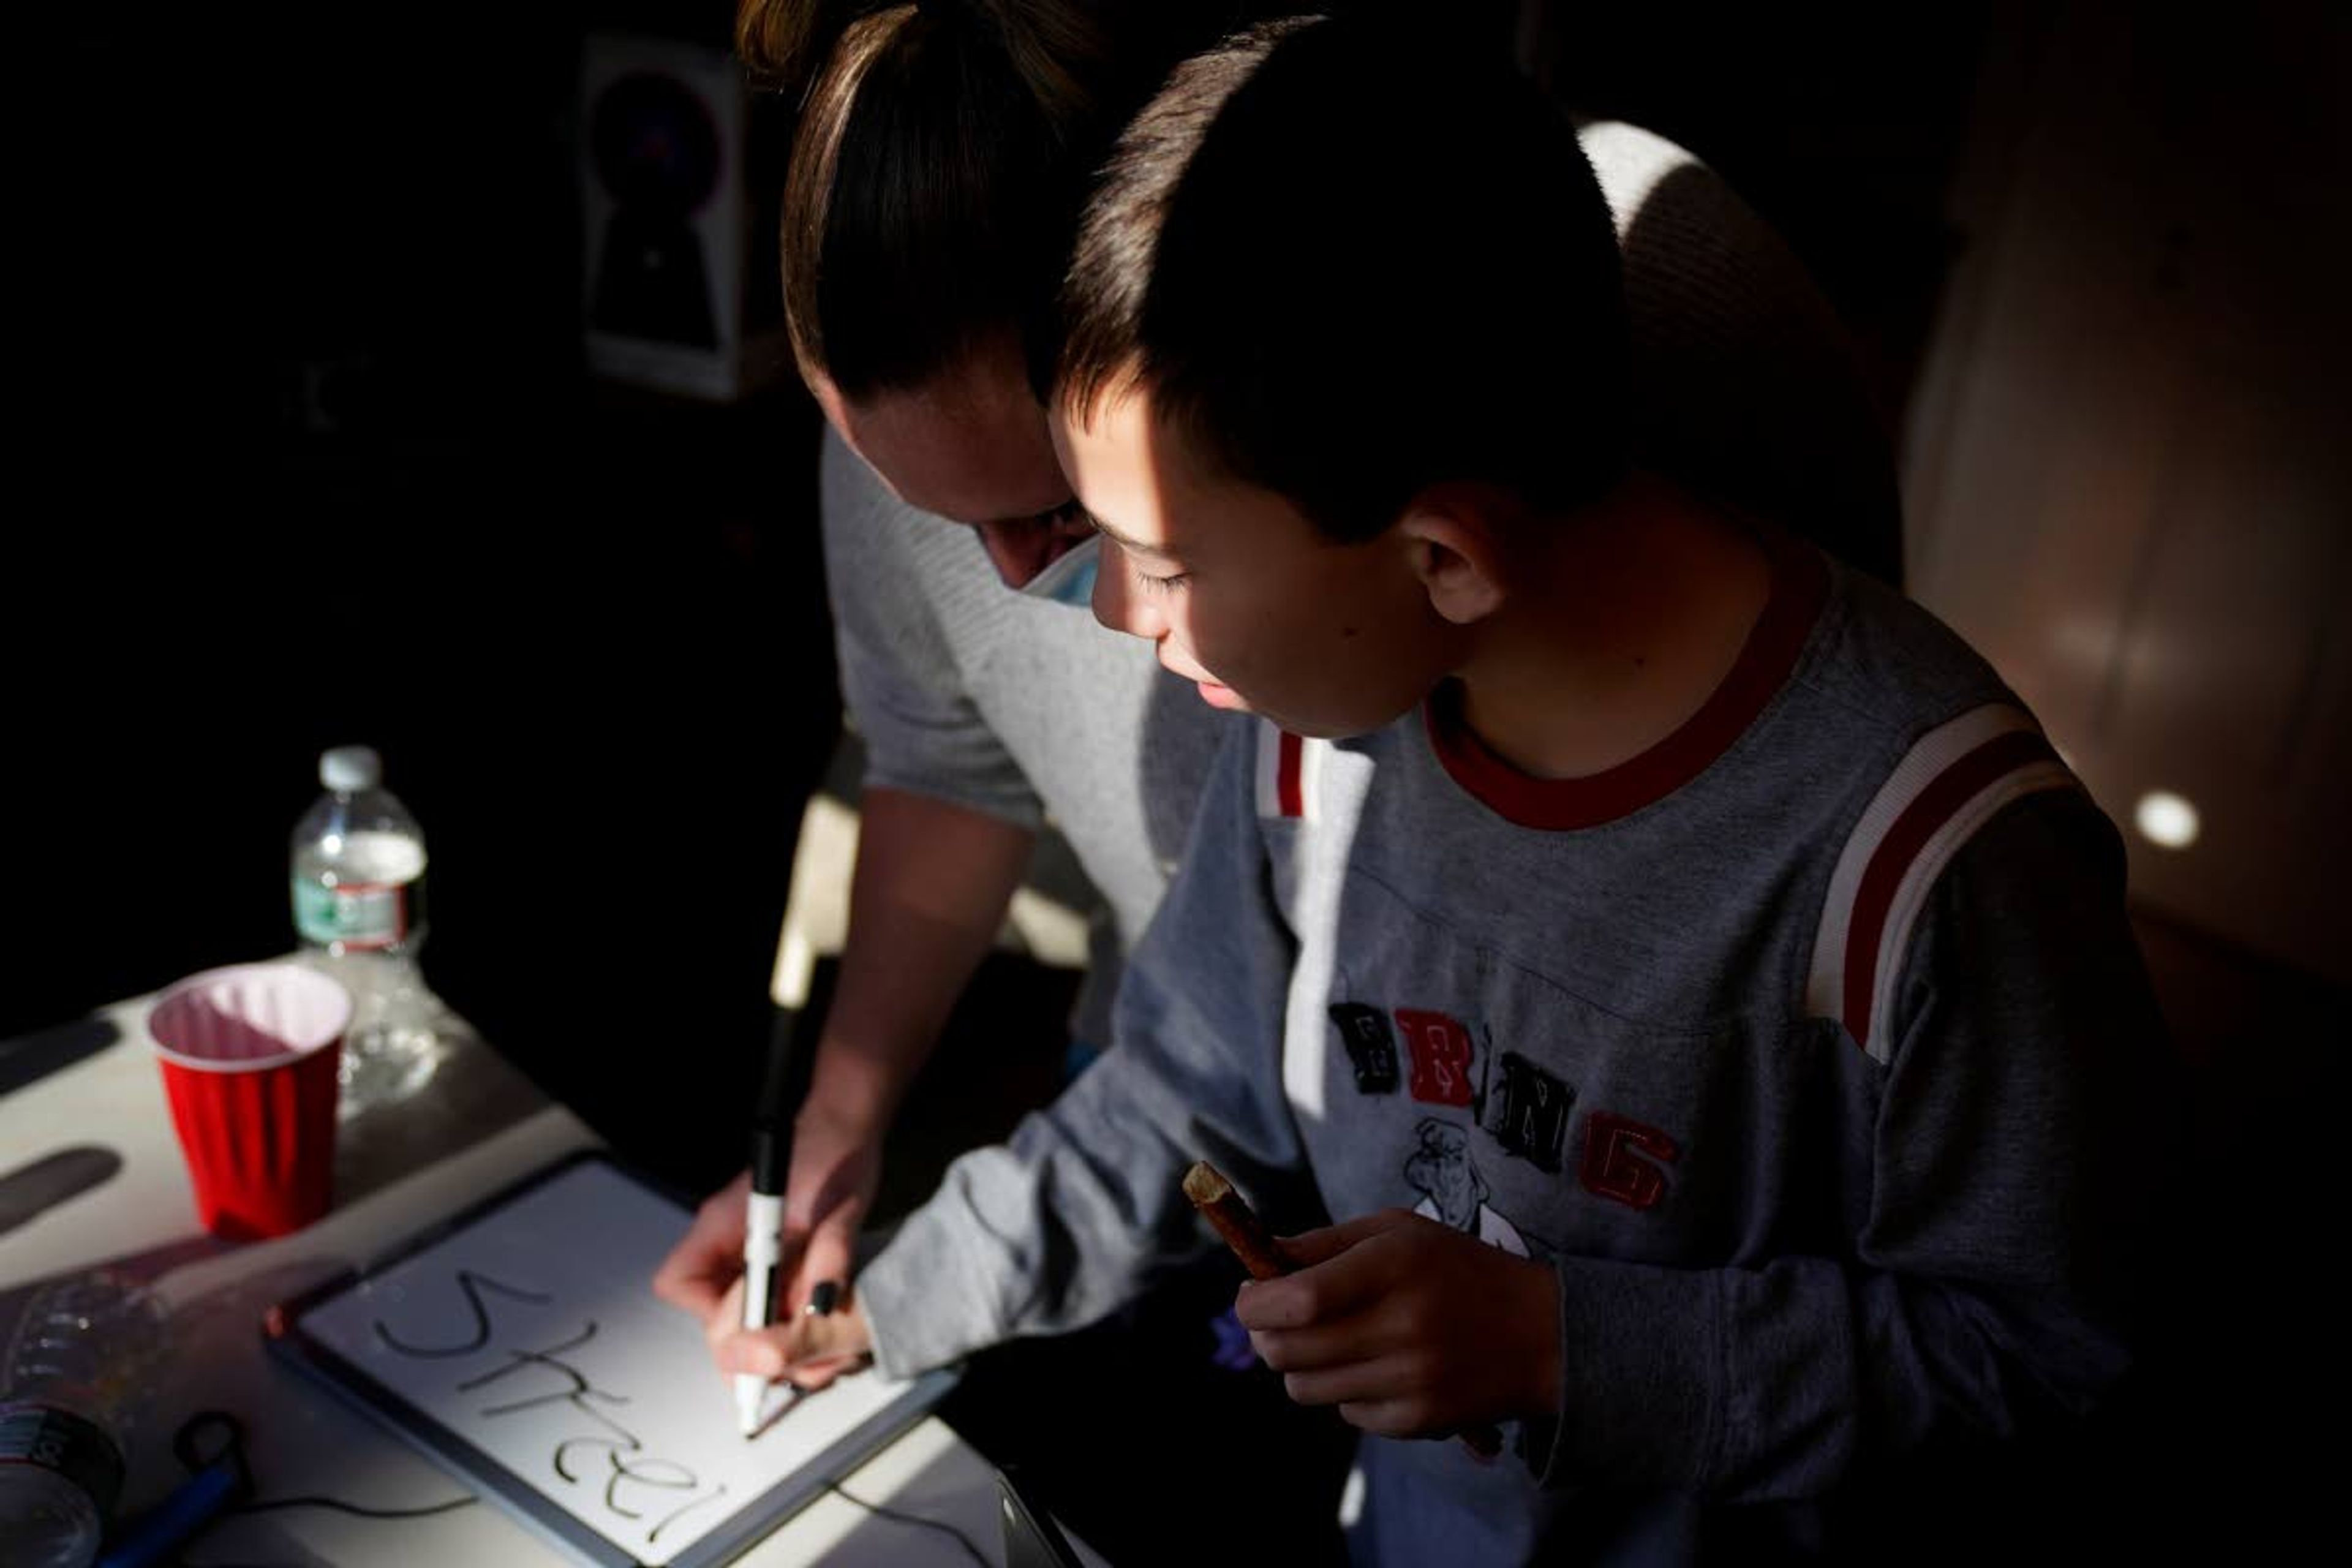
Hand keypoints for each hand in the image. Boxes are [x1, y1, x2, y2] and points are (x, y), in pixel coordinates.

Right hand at [650, 1095, 887, 1388]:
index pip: (680, 1282)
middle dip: (748, 1338)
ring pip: (738, 1312)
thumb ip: (829, 1255)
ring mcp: (747, 1251)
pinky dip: (787, 1318)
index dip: (711, 1314)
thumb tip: (821, 1304)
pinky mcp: (773, 1258)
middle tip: (791, 1357)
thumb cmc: (836, 1156)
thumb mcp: (839, 1208)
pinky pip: (765, 1301)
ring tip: (812, 1345)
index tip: (755, 1328)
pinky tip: (819, 1320)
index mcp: (724, 1222)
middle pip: (709, 1310)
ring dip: (771, 1333)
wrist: (850, 1129)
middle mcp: (727, 1240)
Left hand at [1235, 1208, 1559, 1443]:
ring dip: (1302, 1364)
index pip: (1297, 1299)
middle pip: (1286, 1350)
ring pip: (1304, 1387)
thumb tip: (1261, 1260)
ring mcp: (1410, 1380)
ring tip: (1334, 1341)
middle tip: (1279, 1319)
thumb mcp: (1399, 1232)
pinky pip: (1345, 1412)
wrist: (1542, 1335)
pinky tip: (1378, 1367)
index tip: (1249, 1296)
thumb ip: (1325, 1243)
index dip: (1255, 1302)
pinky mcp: (1418, 1421)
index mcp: (1394, 1265)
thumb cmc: (1458, 1271)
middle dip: (1266, 1334)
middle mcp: (1402, 1326)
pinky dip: (1346, 1391)